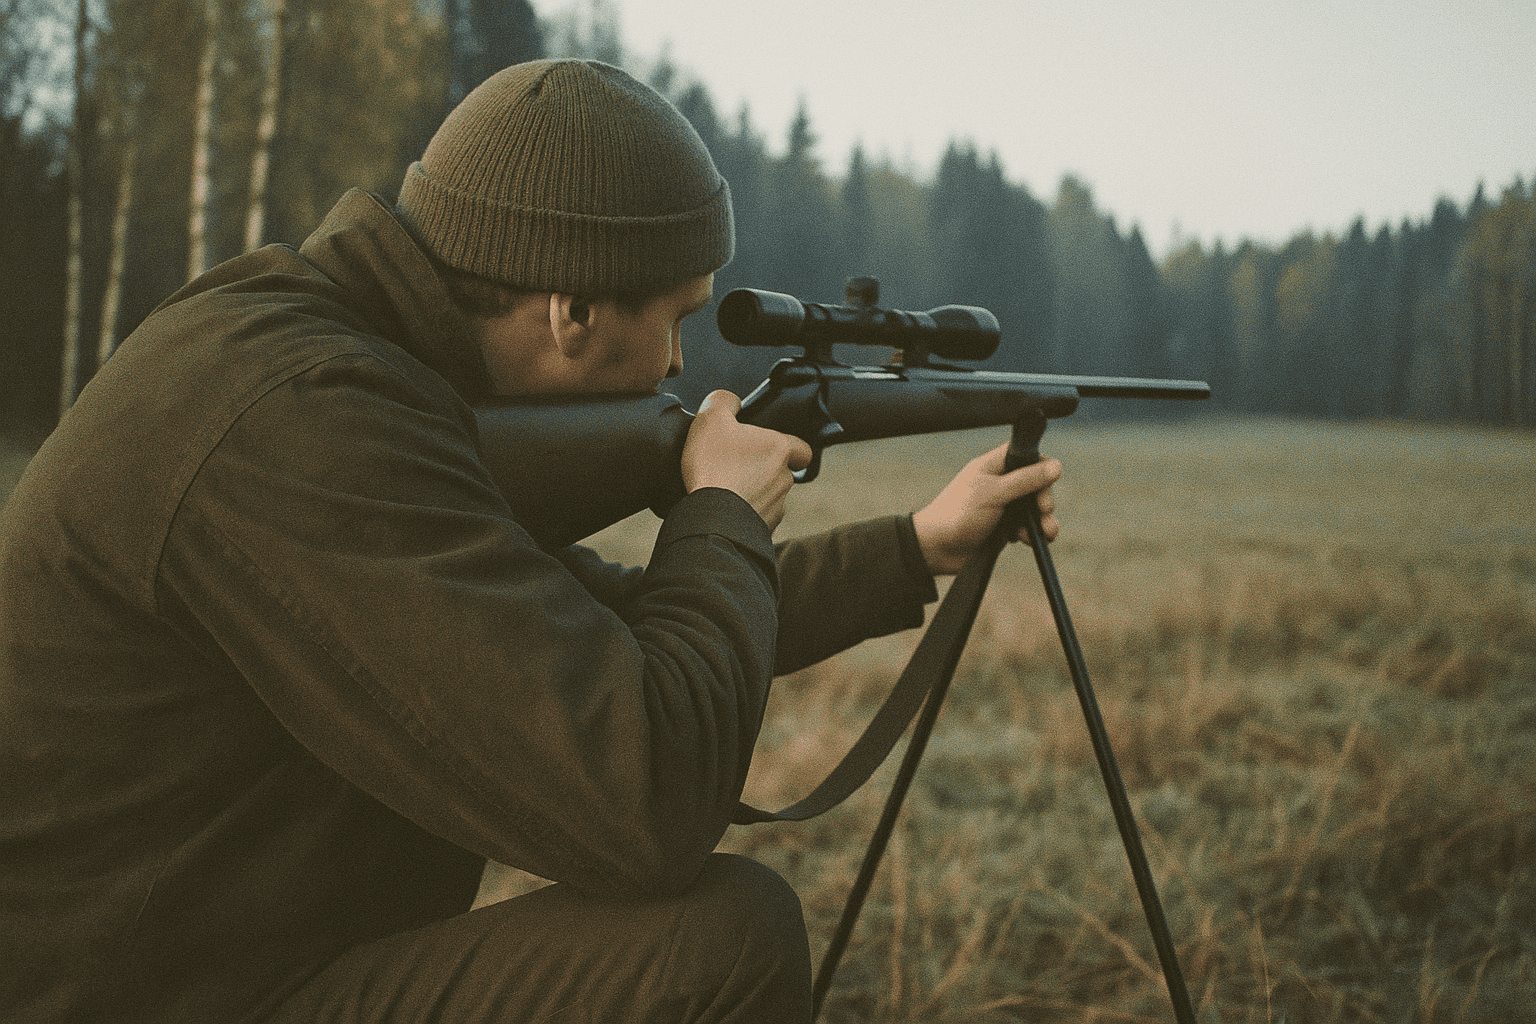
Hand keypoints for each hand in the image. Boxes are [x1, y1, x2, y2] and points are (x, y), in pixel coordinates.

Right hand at [681, 390, 813, 530]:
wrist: (711, 519)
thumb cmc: (714, 466)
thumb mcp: (711, 419)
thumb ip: (723, 401)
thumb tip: (731, 401)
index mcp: (780, 449)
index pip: (803, 449)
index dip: (789, 448)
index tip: (769, 448)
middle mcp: (784, 479)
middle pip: (781, 473)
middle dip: (763, 471)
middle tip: (736, 468)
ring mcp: (776, 507)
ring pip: (770, 497)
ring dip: (753, 493)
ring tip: (726, 491)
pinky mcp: (764, 530)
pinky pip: (758, 518)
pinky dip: (745, 514)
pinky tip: (724, 510)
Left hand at [911, 441, 1061, 575]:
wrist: (936, 549)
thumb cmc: (959, 514)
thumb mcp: (994, 493)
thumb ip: (1026, 480)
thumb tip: (1056, 466)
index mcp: (993, 466)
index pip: (1025, 455)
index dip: (1041, 465)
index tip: (1049, 480)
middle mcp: (999, 483)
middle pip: (1035, 484)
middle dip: (1044, 498)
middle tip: (1043, 510)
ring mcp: (1001, 506)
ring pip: (1033, 508)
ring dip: (1043, 520)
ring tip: (1046, 532)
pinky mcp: (1002, 527)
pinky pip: (1025, 527)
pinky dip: (1031, 534)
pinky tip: (1028, 541)